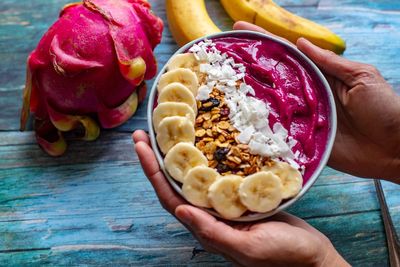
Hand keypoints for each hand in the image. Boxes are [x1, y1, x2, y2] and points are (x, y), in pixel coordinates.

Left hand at [132, 130, 348, 265]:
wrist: (310, 255)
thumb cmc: (282, 255)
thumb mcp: (248, 247)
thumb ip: (213, 232)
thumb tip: (180, 209)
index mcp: (206, 226)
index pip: (170, 196)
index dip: (152, 171)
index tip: (141, 146)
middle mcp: (209, 214)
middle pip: (175, 183)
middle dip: (157, 158)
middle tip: (144, 133)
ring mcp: (223, 204)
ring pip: (192, 177)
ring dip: (177, 156)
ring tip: (167, 133)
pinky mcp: (239, 196)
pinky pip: (215, 175)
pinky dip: (204, 158)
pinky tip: (202, 144)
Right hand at [234, 21, 399, 180]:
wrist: (396, 148)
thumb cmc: (384, 108)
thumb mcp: (361, 76)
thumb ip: (330, 63)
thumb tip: (301, 43)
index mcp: (321, 76)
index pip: (288, 54)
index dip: (265, 40)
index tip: (241, 29)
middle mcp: (306, 95)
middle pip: (274, 78)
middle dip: (249, 66)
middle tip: (222, 56)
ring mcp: (303, 118)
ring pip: (272, 105)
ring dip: (249, 97)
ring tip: (222, 85)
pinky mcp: (303, 141)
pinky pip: (280, 134)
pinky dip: (263, 129)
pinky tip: (242, 122)